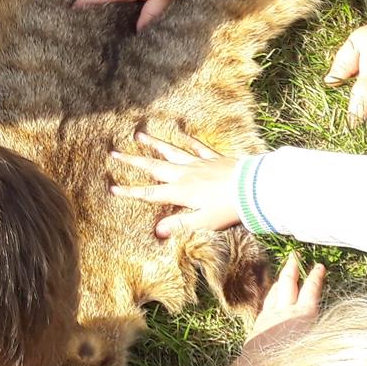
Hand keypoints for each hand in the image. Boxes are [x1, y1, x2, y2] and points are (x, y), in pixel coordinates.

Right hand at [108, 130, 240, 238]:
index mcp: (180, 191)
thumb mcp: (203, 222)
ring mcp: (199, 163)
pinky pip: (197, 147)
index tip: (112, 187)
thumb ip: (179, 225)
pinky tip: (181, 134)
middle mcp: (185, 174)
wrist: (254, 188)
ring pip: (171, 151)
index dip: (130, 191)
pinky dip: (187, 140)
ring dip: (154, 144)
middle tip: (115, 152)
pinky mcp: (213, 158)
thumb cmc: (229, 209)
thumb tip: (156, 231)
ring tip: (139, 135)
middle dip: (133, 160)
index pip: (150, 193)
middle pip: (154, 166)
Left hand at [251, 253, 326, 341]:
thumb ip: (320, 327)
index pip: (311, 291)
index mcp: (303, 316)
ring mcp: (269, 317)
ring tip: (285, 273)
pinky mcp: (258, 325)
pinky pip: (266, 304)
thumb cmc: (292, 358)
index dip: (316, 277)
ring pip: (275, 292)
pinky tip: (272, 298)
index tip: (319, 265)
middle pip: (288, 284)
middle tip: (295, 256)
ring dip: (280, 280)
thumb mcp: (315, 341)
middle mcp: (285, 312)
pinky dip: (271, 296)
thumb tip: (331, 322)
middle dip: (292, 268)